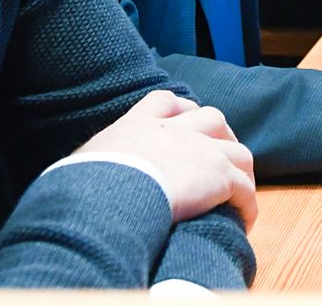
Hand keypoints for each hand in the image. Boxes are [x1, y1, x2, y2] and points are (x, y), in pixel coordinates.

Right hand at [77, 90, 258, 226]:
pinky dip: (248, 203)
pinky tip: (244, 219)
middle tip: (220, 156)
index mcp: (139, 125)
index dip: (181, 110)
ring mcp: (202, 150)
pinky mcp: (220, 176)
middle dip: (220, 135)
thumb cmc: (87, 185)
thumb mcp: (85, 164)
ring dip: (241, 170)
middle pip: (211, 118)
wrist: (111, 195)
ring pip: (237, 151)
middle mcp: (175, 131)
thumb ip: (93, 164)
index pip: (166, 102)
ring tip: (239, 190)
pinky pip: (245, 189)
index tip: (187, 118)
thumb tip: (73, 179)